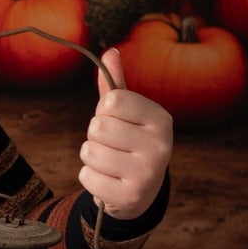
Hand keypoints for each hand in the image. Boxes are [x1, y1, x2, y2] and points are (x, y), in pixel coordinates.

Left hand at [77, 48, 172, 220]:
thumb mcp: (126, 113)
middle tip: (112, 145)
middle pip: (98, 127)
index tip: (117, 120)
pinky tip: (107, 180)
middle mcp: (160, 146)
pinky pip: (86, 176)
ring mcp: (147, 173)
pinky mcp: (130, 196)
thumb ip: (115, 85)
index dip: (105, 110)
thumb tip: (110, 52)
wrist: (141, 190)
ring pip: (90, 152)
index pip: (113, 101)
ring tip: (109, 162)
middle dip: (95, 135)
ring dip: (91, 157)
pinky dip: (90, 177)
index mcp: (161, 119)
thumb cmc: (128, 142)